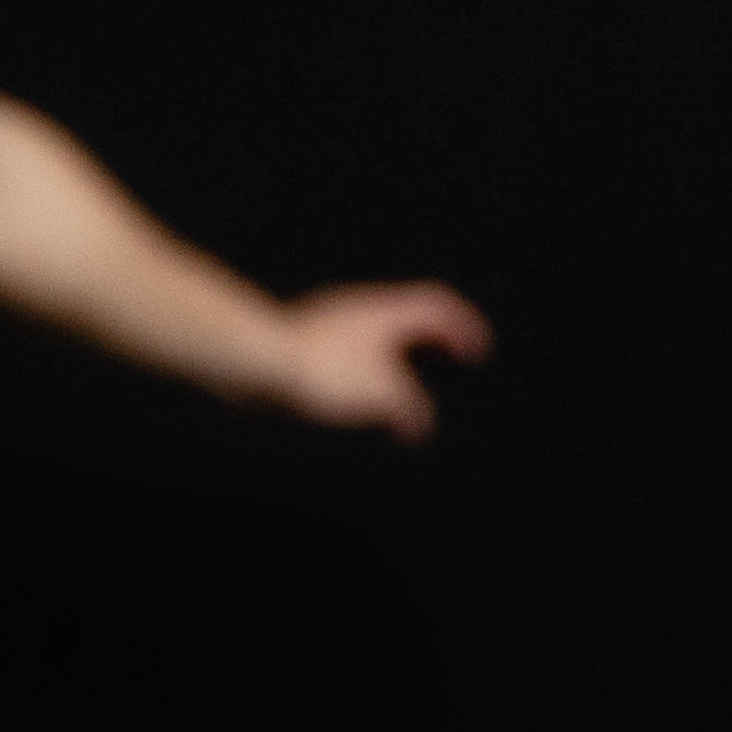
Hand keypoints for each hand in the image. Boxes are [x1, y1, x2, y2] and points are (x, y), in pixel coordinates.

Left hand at [277, 280, 493, 437]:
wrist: (253, 362)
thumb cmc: (322, 372)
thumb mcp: (384, 396)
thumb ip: (412, 412)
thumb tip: (418, 425)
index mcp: (386, 312)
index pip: (438, 305)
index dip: (465, 327)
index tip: (478, 352)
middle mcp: (357, 310)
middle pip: (408, 315)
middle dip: (434, 338)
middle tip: (451, 357)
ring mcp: (327, 323)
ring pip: (373, 333)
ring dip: (397, 355)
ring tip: (405, 386)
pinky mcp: (301, 344)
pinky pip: (345, 351)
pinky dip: (366, 369)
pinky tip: (357, 395)